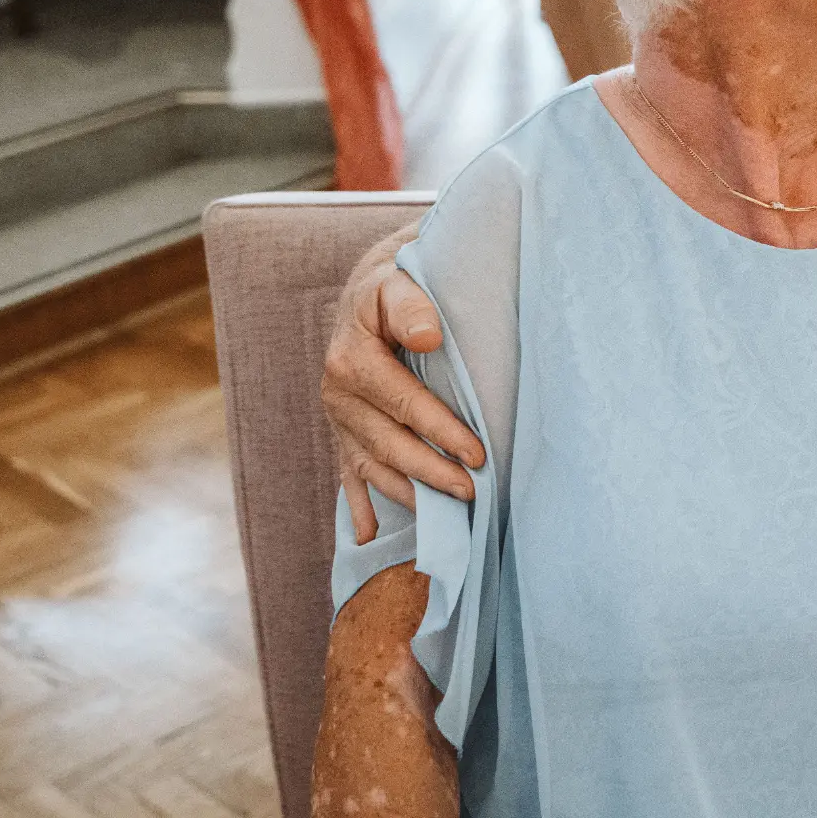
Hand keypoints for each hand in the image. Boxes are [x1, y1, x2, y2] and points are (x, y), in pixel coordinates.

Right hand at [321, 228, 485, 544]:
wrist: (368, 294)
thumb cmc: (395, 286)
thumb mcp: (399, 282)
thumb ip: (412, 305)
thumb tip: (428, 335)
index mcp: (351, 360)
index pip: (404, 404)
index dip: (441, 431)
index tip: (478, 454)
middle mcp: (338, 395)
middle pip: (389, 444)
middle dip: (431, 472)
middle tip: (473, 492)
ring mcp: (339, 419)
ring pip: (373, 466)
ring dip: (409, 494)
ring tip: (447, 515)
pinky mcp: (343, 433)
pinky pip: (350, 474)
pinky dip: (360, 505)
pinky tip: (368, 535)